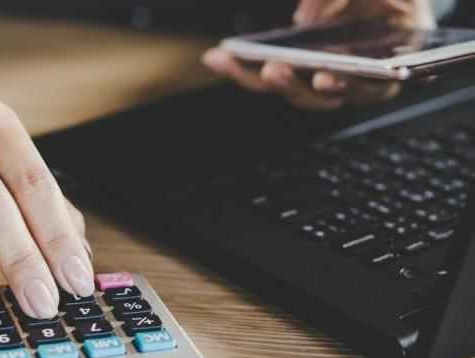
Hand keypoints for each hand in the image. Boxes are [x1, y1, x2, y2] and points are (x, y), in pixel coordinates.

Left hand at [202, 0, 434, 110]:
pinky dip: (240, 68)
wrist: (373, 2)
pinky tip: (218, 56)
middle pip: (322, 96)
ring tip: (231, 61)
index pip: (375, 84)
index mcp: (391, 63)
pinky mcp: (294, 72)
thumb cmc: (386, 0)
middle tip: (273, 71)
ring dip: (257, 79)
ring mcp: (321, 78)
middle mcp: (355, 80)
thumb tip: (307, 18)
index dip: (350, 85)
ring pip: (288, 90)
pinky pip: (266, 76)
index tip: (325, 80)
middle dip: (295, 85)